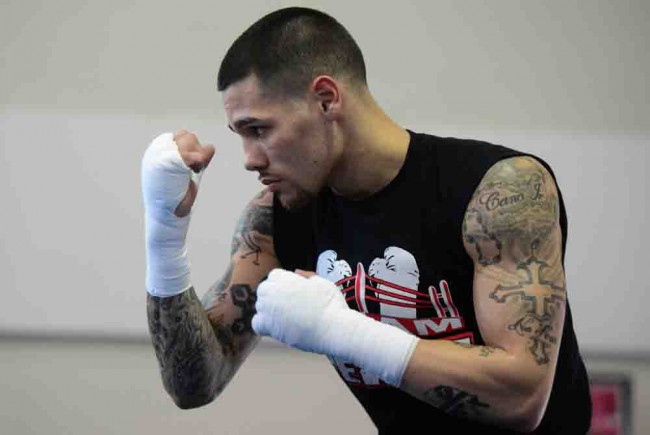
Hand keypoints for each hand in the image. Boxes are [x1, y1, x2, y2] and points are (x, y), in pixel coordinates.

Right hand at [141, 130, 213, 295]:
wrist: (167, 217)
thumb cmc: (177, 198)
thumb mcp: (187, 174)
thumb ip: (197, 159)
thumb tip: (211, 147)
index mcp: (157, 154)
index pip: (180, 137)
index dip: (192, 149)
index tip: (195, 167)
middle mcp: (156, 152)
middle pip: (186, 135)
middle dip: (196, 150)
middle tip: (196, 169)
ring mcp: (161, 156)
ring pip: (189, 139)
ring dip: (197, 155)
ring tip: (195, 171)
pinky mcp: (167, 163)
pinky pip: (188, 151)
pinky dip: (198, 159)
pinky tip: (197, 170)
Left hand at [252, 268, 418, 385]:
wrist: (333, 327)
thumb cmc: (331, 304)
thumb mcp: (321, 282)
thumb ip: (306, 276)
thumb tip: (296, 272)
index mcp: (285, 278)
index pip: (274, 277)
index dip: (284, 285)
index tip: (293, 294)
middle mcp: (273, 291)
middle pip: (264, 290)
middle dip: (274, 296)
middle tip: (290, 307)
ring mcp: (269, 308)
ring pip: (260, 306)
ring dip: (270, 311)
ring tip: (288, 318)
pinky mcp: (269, 326)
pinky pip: (257, 324)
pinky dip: (264, 326)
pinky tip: (278, 328)